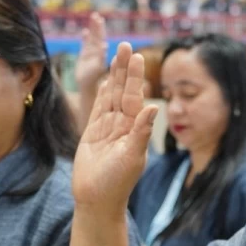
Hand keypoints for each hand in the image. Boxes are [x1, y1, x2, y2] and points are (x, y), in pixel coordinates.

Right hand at [72, 43, 157, 209]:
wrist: (97, 200)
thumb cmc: (118, 182)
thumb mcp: (132, 156)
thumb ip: (141, 131)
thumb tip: (153, 107)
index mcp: (134, 128)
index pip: (135, 96)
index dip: (135, 77)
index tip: (137, 56)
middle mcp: (123, 125)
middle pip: (123, 91)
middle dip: (124, 69)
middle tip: (125, 45)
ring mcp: (107, 128)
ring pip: (111, 96)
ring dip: (113, 77)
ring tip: (116, 55)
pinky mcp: (93, 134)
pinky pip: (98, 109)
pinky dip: (102, 95)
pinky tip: (106, 81)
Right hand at [75, 12, 108, 90]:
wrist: (86, 85)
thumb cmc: (93, 79)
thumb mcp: (96, 68)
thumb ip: (100, 57)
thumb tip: (104, 46)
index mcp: (101, 53)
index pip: (101, 40)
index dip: (100, 30)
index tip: (101, 21)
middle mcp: (97, 52)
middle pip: (97, 36)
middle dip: (97, 26)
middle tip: (97, 16)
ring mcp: (91, 53)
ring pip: (92, 38)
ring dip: (93, 28)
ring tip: (94, 17)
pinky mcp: (84, 55)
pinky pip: (85, 44)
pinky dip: (85, 38)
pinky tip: (85, 31)